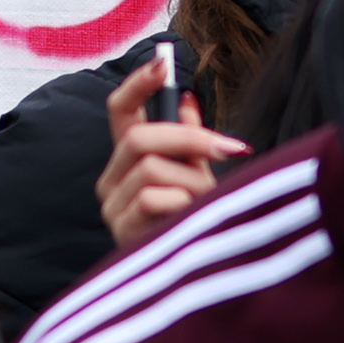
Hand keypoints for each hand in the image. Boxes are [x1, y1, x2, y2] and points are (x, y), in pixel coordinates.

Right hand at [97, 49, 244, 252]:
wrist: (197, 279)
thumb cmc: (195, 223)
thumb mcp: (198, 175)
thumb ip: (189, 139)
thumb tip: (187, 97)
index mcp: (127, 161)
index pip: (119, 111)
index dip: (137, 84)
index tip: (162, 63)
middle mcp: (112, 182)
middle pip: (139, 138)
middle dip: (190, 139)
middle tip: (231, 149)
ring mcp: (113, 209)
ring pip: (150, 169)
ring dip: (191, 182)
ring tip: (205, 204)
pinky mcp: (122, 233)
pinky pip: (153, 199)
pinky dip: (182, 205)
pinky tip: (190, 222)